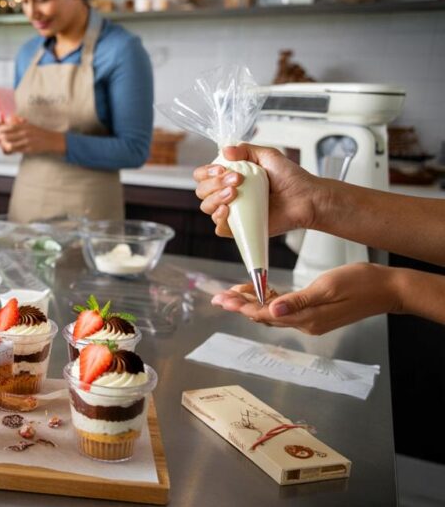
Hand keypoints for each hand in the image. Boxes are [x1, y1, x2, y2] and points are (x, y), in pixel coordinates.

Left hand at [0, 116, 64, 155]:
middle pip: (3, 135)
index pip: (5, 126)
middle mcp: (23, 132)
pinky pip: (14, 151)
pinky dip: (8, 150)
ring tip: (2, 144)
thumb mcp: (28, 125)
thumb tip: (5, 120)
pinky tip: (8, 149)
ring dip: (2, 145)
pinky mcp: (28, 149)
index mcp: (22, 125)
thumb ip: (17, 123)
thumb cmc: (38, 133)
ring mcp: (25, 141)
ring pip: (7, 144)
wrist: (51, 140)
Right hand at [192, 143, 323, 237]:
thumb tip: (225, 150)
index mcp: (230, 176)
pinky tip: (228, 211)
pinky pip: (220, 228)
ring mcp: (234, 211)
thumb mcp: (268, 156)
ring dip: (216, 199)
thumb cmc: (291, 178)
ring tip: (235, 193)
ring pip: (208, 208)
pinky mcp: (241, 227)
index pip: (204, 175)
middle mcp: (228, 194)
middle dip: (214, 184)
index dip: (207, 172)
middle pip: (202, 191)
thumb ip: (246, 150)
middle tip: (236, 180)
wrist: (306, 198)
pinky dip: (220, 220)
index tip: (221, 169)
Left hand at [211, 263, 400, 334]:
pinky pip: (285, 309)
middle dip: (240, 305)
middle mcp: (306, 323)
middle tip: (218, 297)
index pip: (265, 314)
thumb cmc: (361, 283)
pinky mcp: (315, 313)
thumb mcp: (327, 287)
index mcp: (307, 318)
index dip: (241, 306)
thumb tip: (272, 311)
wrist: (388, 288)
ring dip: (252, 303)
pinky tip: (259, 292)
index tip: (223, 299)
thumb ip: (299, 301)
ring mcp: (311, 319)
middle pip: (264, 316)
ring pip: (272, 313)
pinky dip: (269, 301)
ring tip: (231, 294)